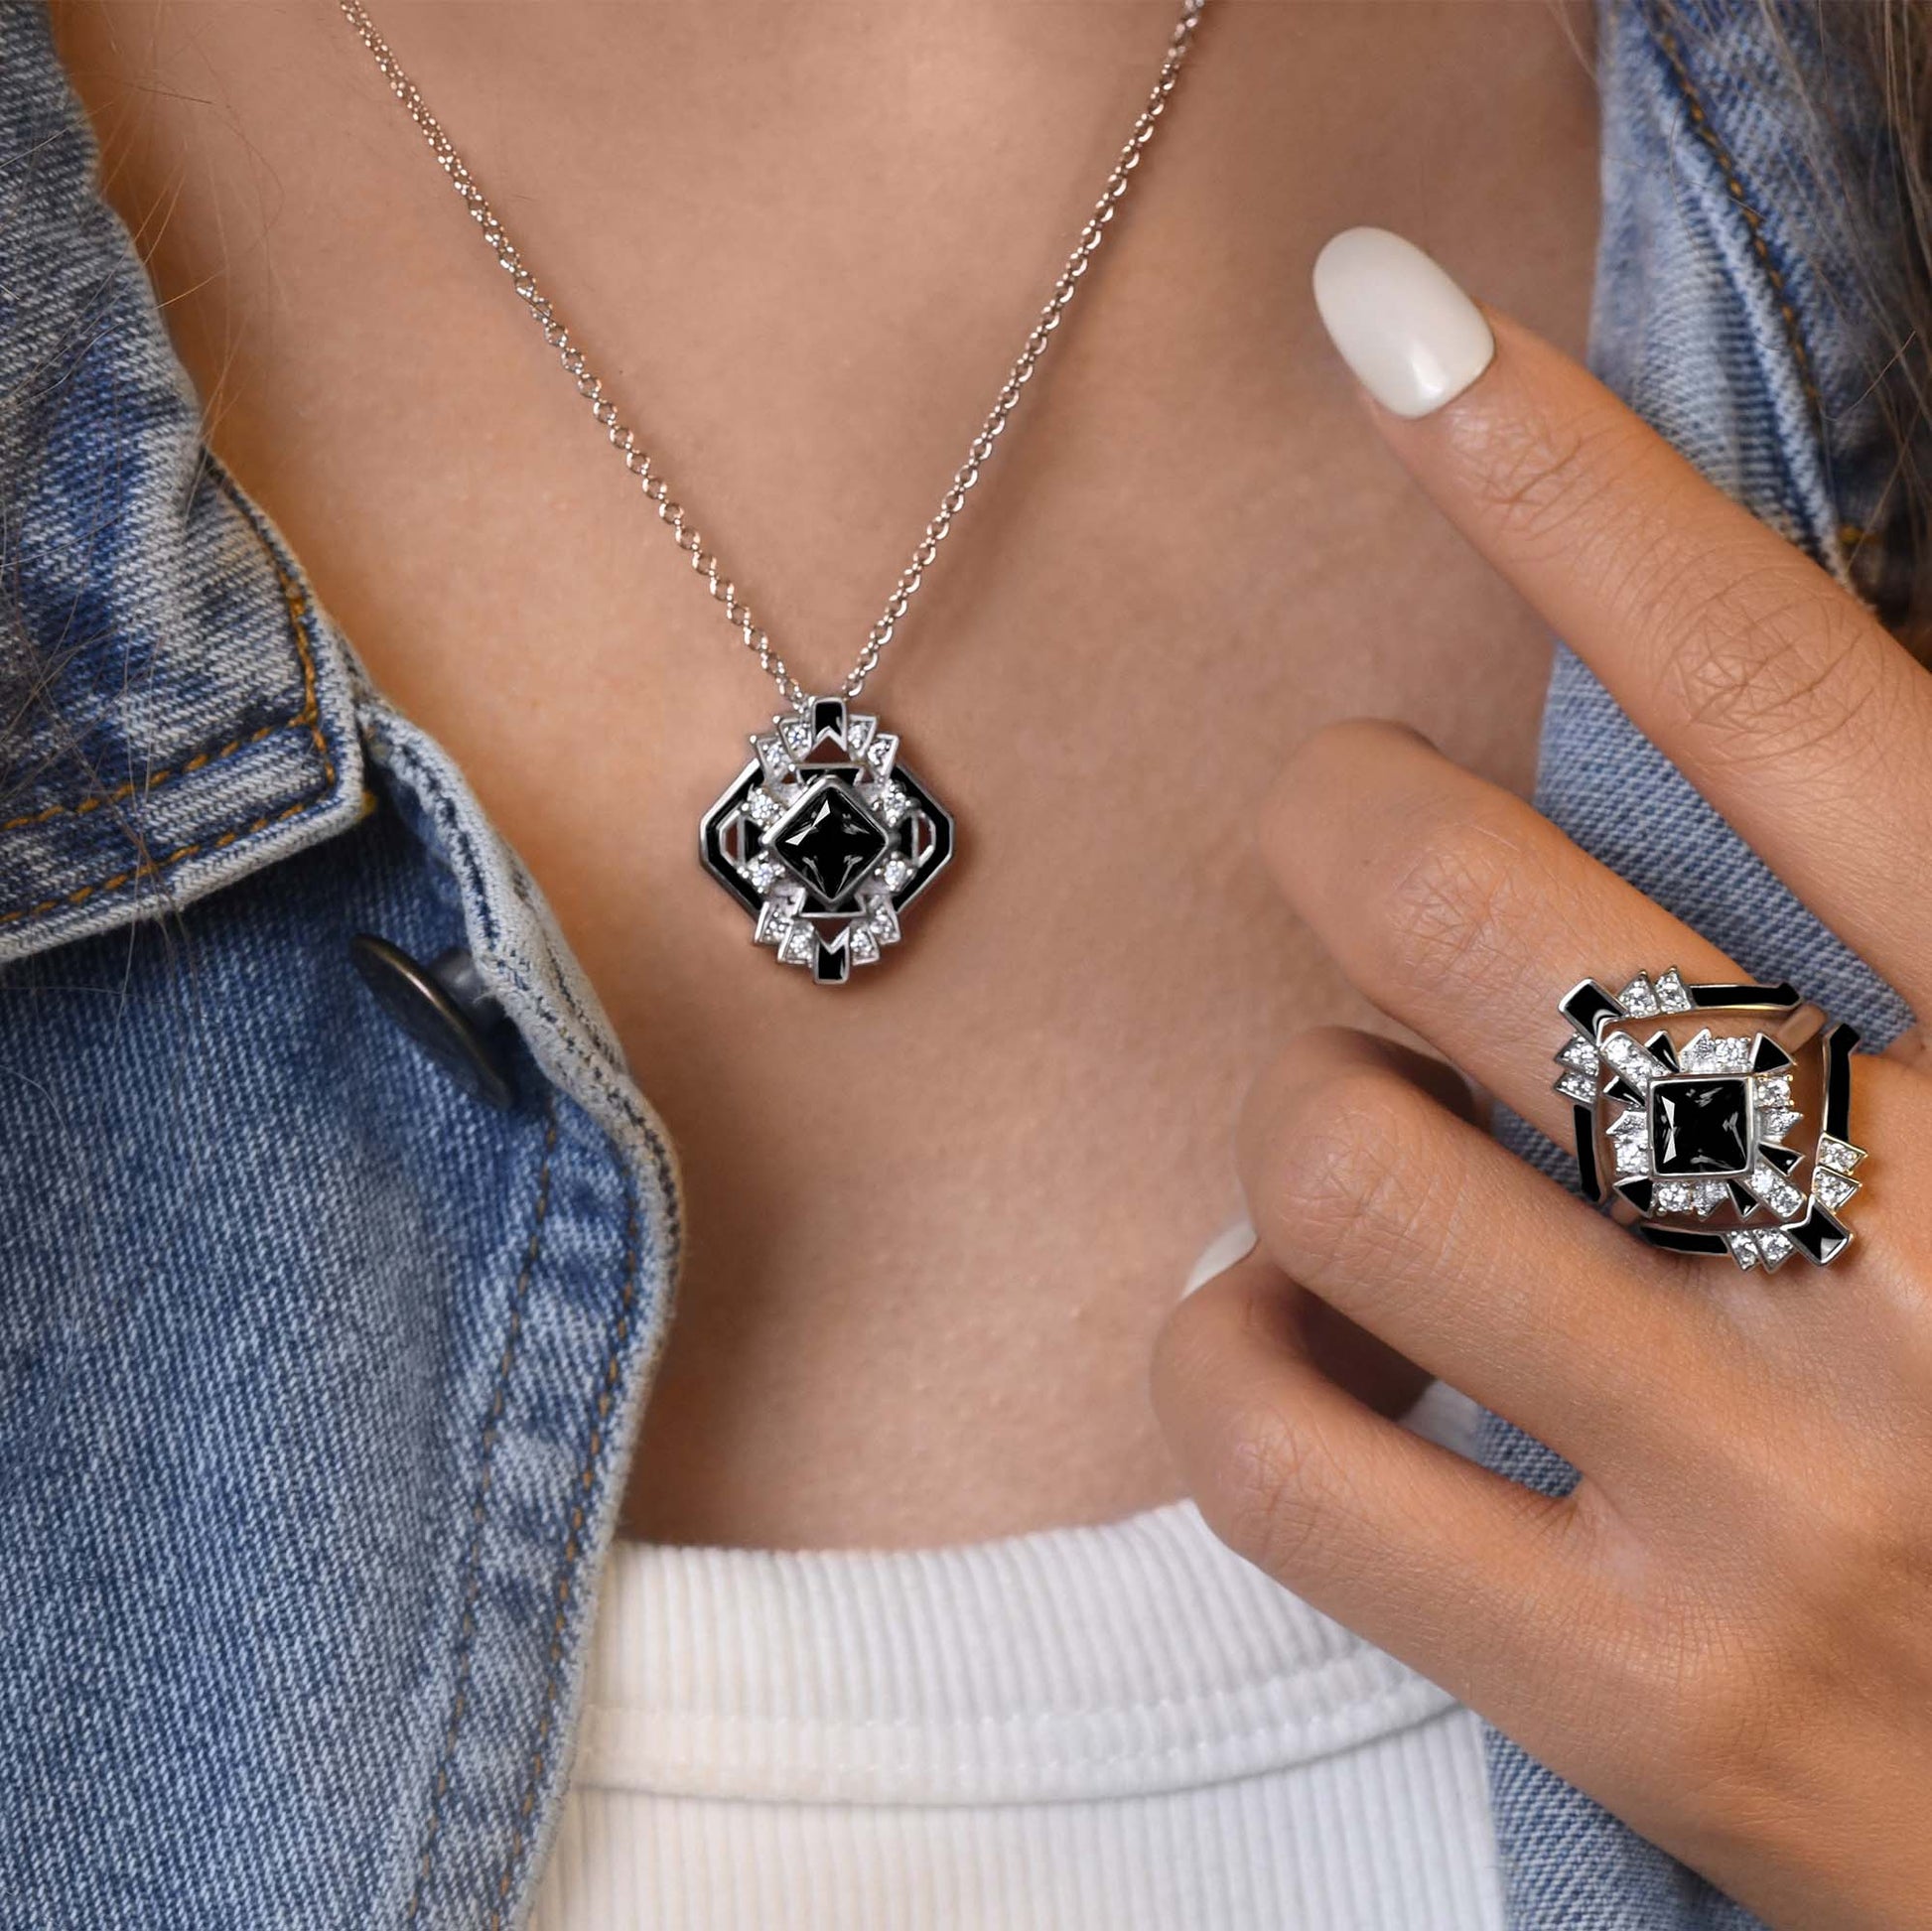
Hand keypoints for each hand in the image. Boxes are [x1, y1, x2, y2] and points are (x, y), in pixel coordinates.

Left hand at [1150, 231, 1931, 1929]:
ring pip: (1333, 1160)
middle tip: (1361, 856)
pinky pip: (1273, 1442)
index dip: (1572, 483)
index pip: (1786, 693)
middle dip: (1345, 830)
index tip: (1393, 327)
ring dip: (1304, 1119)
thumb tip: (1688, 717)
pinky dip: (1234, 1354)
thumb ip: (1925, 916)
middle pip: (1457, 902)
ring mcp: (1779, 1506)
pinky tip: (1311, 1346)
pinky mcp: (1639, 1704)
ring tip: (1383, 1158)